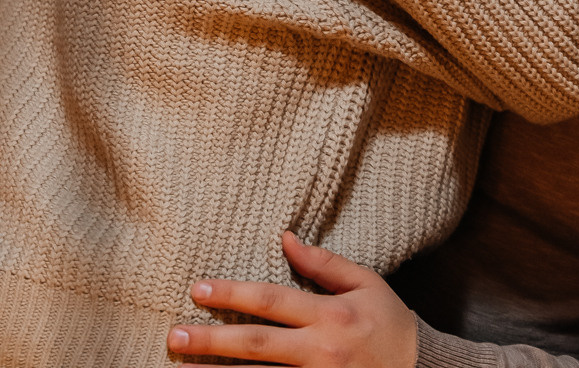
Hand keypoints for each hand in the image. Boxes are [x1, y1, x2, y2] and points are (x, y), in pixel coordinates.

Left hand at [167, 231, 416, 367]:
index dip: (234, 293)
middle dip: (213, 340)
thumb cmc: (390, 324)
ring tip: (181, 366)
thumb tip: (285, 238)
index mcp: (332, 317)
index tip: (198, 289)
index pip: (273, 301)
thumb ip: (324, 264)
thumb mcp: (366, 284)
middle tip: (174, 334)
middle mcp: (320, 353)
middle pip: (257, 346)